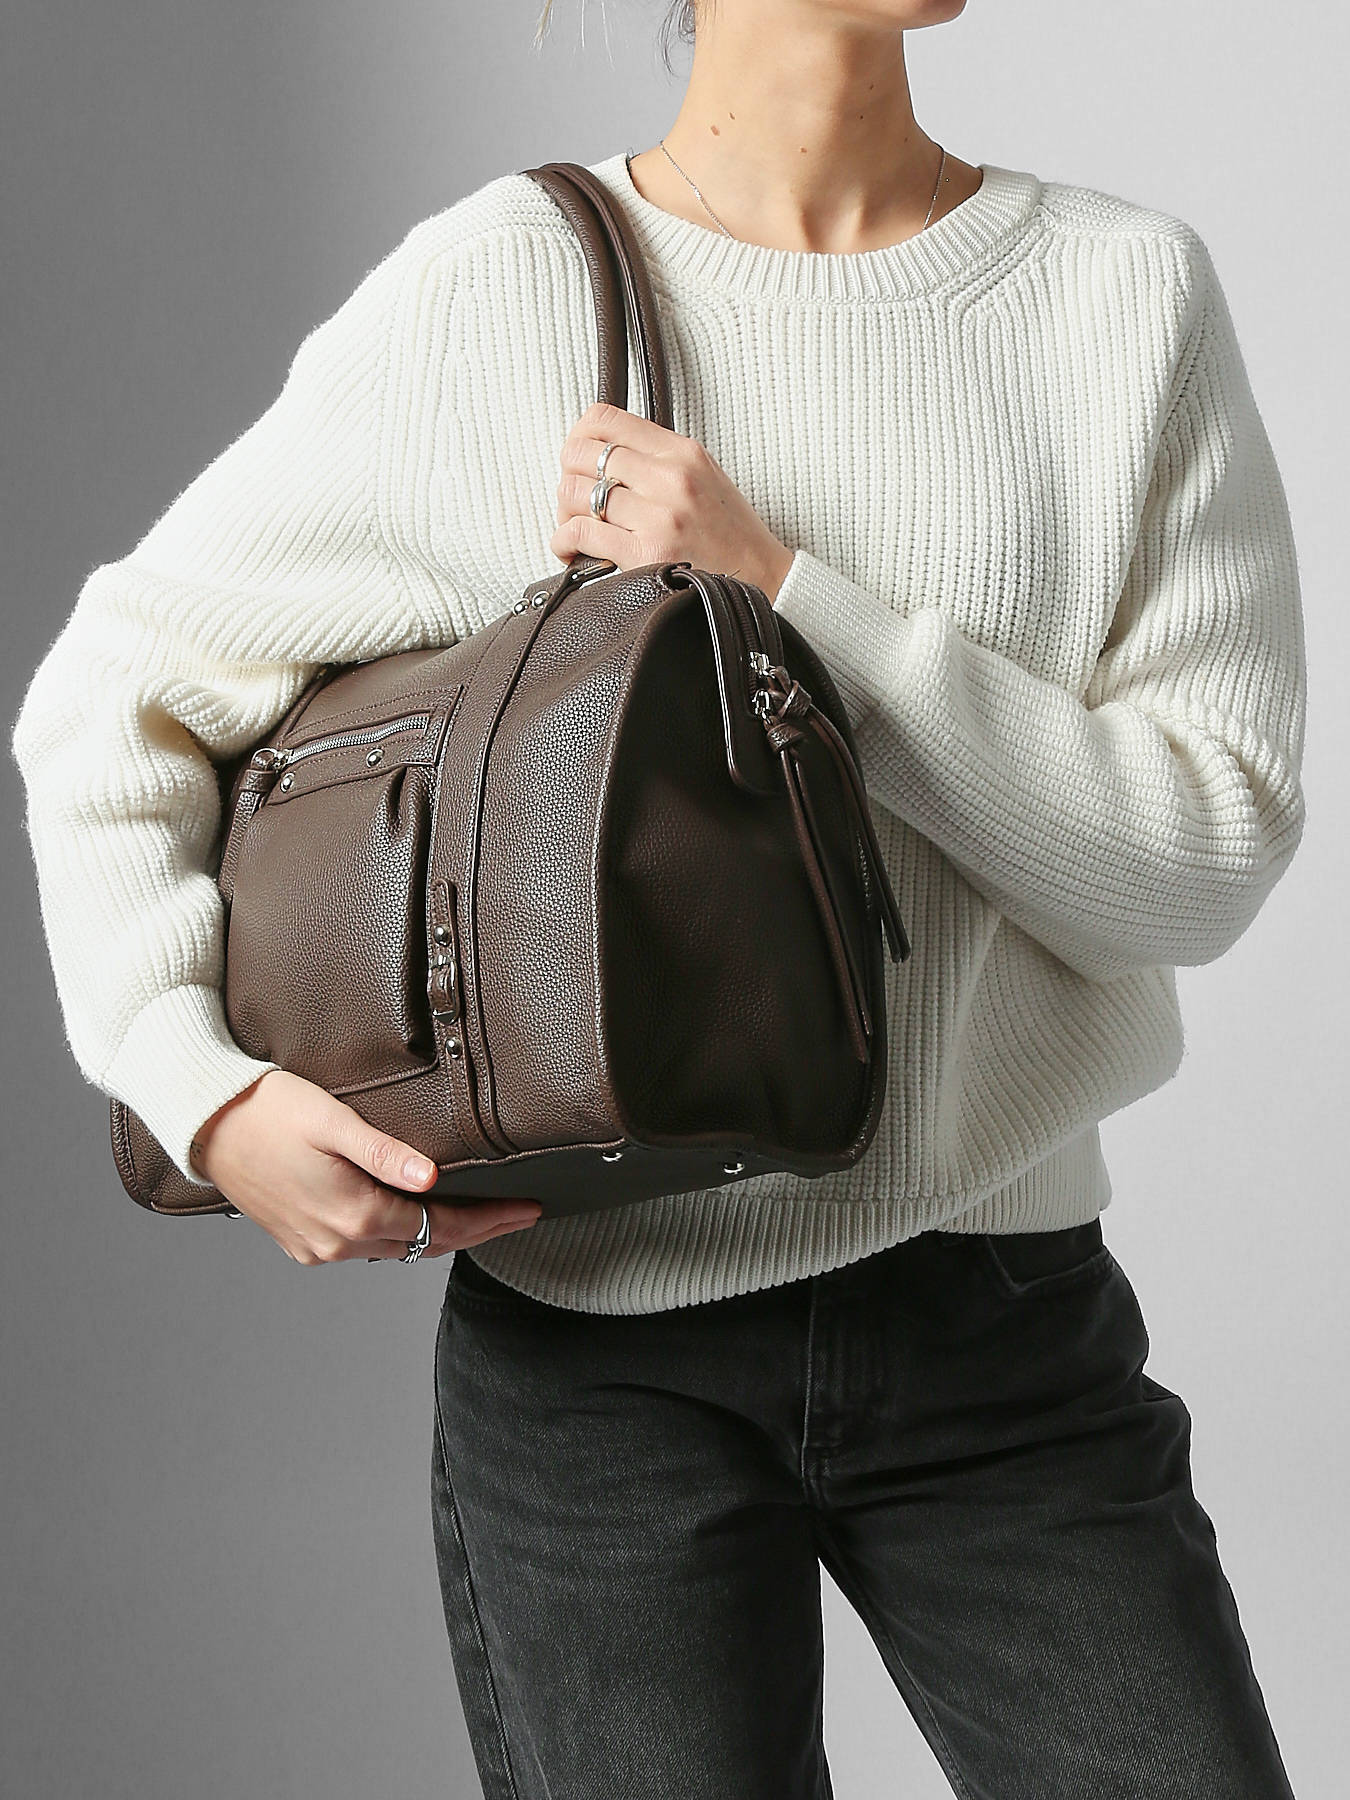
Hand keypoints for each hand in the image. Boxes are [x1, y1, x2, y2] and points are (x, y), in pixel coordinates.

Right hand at [189, 1069, 541, 1263]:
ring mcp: (316, 1248)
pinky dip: (397, 1237)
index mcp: (354, 1215)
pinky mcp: (300, 1242)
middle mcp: (337, 1243)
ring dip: (437, 1236)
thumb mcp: (333, 1121)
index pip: (443, 1227)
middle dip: (476, 1231)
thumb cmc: (267, 1110)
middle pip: (425, 1245)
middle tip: (517, 1215)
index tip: (528, 1210)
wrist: (205, 1123)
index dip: (491, 1220)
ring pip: (394, 1250)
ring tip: (479, 1218)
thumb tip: (433, 1177)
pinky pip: (363, 1247)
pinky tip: (414, 1220)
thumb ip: (386, 1153)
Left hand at [550, 402, 794, 600]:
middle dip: (567, 475)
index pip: (605, 419)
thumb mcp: (703, 476)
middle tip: (575, 497)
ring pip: (575, 493)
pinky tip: (571, 548)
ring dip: (565, 511)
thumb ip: (657, 459)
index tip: (576, 457)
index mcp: (681, 452)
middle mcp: (669, 478)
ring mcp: (658, 516)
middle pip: (580, 454)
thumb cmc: (731, 535)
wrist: (763, 580)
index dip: (577, 436)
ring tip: (575, 524)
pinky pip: (581, 533)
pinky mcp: (646, 554)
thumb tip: (603, 455)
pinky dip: (564, 540)